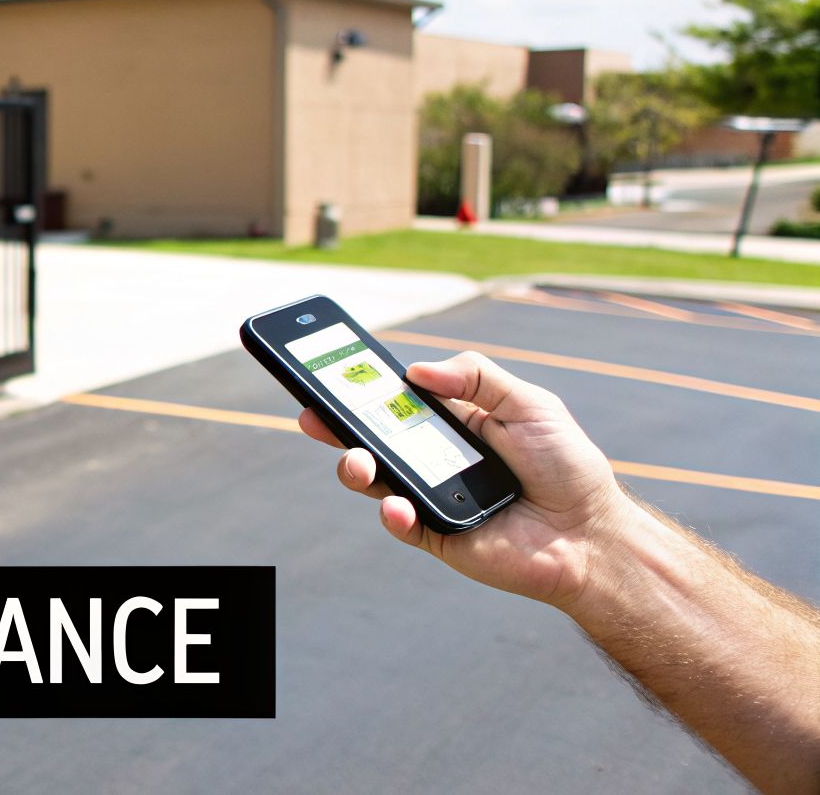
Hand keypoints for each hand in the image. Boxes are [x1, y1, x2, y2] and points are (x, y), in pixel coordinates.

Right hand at [298, 351, 633, 607]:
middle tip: (313, 416)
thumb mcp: (530, 404)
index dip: (361, 390)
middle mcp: (434, 458)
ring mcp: (431, 497)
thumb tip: (416, 369)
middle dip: (336, 426)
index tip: (328, 375)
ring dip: (355, 468)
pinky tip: (399, 507)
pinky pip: (401, 523)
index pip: (397, 401)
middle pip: (372, 438)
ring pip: (375, 481)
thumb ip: (477, 376)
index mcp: (452, 422)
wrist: (592, 535)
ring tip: (357, 462)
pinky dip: (393, 515)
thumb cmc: (567, 466)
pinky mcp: (436, 534)